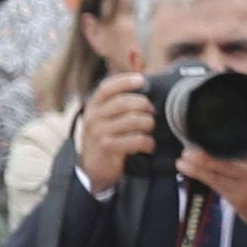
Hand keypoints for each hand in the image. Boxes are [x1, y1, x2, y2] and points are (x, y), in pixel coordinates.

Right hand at [72, 72, 162, 190]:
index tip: (142, 80)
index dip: (125, 81)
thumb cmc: (106, 137)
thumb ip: (119, 103)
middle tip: (152, 112)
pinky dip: (147, 142)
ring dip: (148, 124)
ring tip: (149, 129)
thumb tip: (144, 83)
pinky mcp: (107, 147)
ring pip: (133, 120)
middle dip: (145, 105)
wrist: (94, 167)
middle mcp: (94, 116)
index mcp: (94, 105)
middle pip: (124, 102)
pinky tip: (148, 145)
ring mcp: (99, 132)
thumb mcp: (106, 117)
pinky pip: (135, 139)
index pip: (106, 88)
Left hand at [180, 141, 246, 239]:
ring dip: (196, 169)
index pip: (239, 147)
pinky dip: (203, 179)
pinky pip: (217, 187)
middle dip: (202, 157)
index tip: (202, 141)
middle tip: (187, 153)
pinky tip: (193, 174)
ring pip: (217, 175)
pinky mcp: (240, 201)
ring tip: (183, 163)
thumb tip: (226, 144)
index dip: (217, 145)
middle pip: (225, 161)